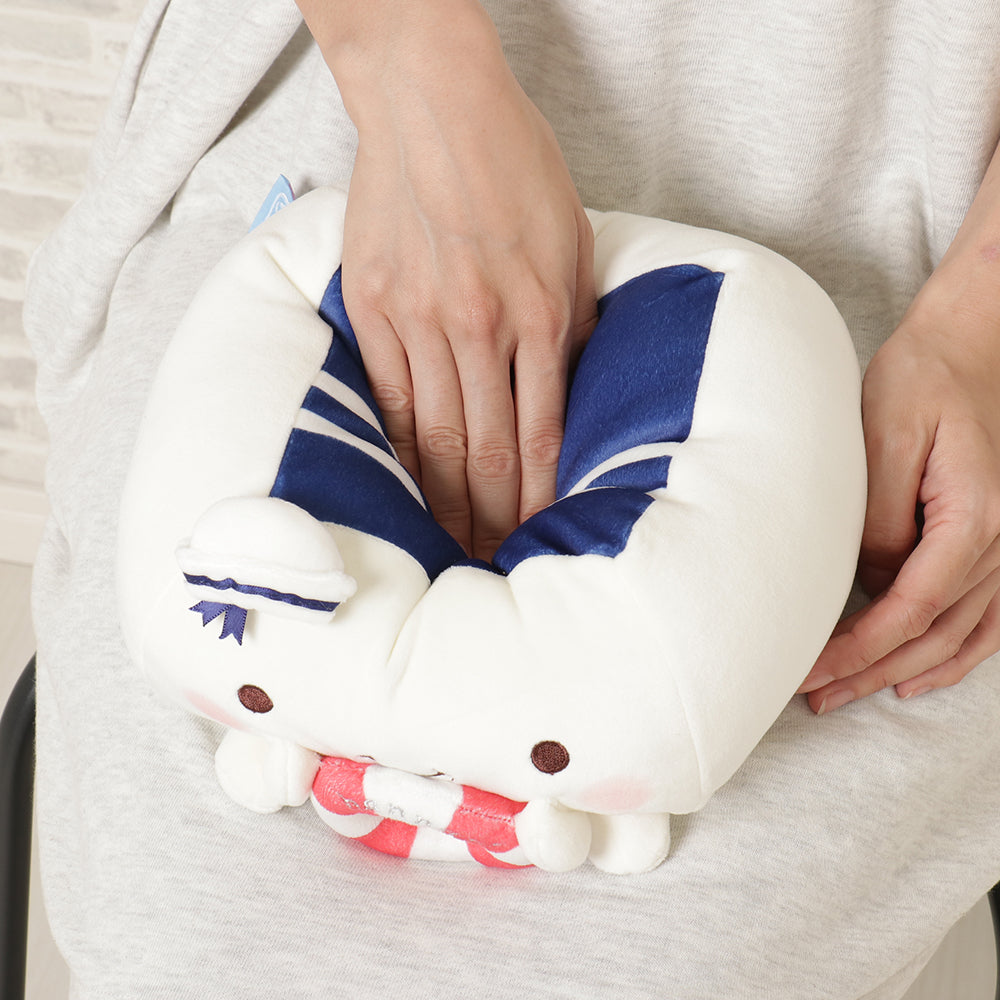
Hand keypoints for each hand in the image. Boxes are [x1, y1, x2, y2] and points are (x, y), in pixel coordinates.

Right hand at [310, 1, 596, 559]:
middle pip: (488, 451)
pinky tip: (406, 489)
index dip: (540, 500)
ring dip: (444, 499)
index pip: (542, 436)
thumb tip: (570, 388)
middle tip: (494, 562)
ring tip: (451, 544)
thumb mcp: (573, 240)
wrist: (433, 102)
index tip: (540, 537)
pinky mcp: (372, 308)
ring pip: (436, 436)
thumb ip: (572, 322)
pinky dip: (400, 451)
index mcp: (542, 313)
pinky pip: (389, 397)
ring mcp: (420, 319)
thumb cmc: (513, 164)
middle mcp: (481, 326)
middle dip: (493, 518)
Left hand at [799, 275, 999, 713]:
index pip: (911, 607)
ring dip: (903, 671)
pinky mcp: (997, 543)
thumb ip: (878, 516)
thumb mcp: (885, 436)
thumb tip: (870, 578)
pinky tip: (918, 675)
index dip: (860, 649)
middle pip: (934, 632)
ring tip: (848, 694)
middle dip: (870, 671)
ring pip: (961, 636)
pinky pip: (986, 618)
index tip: (811, 671)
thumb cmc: (923, 381)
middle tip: (814, 695)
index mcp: (974, 517)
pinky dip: (953, 655)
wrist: (971, 346)